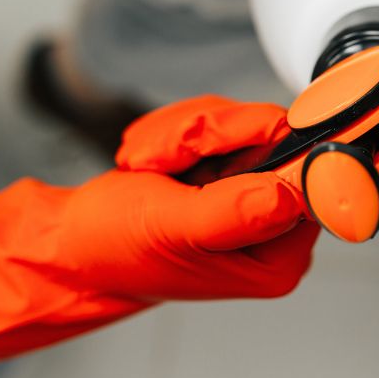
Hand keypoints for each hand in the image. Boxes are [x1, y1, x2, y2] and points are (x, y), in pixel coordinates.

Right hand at [0, 96, 318, 373]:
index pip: (309, 171)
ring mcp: (252, 195)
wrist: (69, 241)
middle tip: (161, 166)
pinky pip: (218, 120)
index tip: (207, 148)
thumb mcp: (176, 226)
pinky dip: (176, 132)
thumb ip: (239, 210)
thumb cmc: (113, 247)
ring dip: (184, 133)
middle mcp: (275, 228)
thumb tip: (301, 190)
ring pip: (240, 121)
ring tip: (148, 168)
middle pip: (275, 135)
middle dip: (207, 136)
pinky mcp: (228, 170)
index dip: (260, 141)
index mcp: (278, 257)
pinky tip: (151, 164)